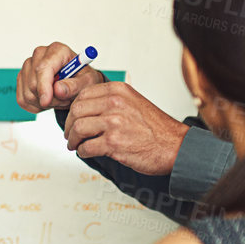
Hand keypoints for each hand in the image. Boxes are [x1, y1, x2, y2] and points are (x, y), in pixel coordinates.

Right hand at [17, 40, 106, 111]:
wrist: (77, 82)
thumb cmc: (82, 78)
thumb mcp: (88, 82)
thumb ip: (75, 86)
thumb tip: (58, 89)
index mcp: (57, 50)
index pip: (43, 68)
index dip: (43, 86)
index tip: (47, 101)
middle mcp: (39, 55)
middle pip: (33, 83)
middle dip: (49, 99)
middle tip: (65, 100)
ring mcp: (28, 66)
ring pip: (27, 94)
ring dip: (44, 104)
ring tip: (60, 99)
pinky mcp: (22, 78)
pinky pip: (23, 100)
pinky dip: (36, 106)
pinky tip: (49, 101)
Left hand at [62, 81, 187, 174]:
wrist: (175, 146)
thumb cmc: (155, 128)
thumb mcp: (133, 102)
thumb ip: (110, 101)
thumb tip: (86, 108)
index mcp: (118, 90)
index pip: (82, 94)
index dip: (73, 109)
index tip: (72, 118)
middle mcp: (115, 103)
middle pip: (76, 111)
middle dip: (69, 125)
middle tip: (70, 134)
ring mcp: (114, 123)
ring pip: (77, 129)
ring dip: (73, 140)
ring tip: (76, 145)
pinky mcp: (113, 143)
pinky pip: (86, 147)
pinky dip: (82, 152)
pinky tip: (86, 152)